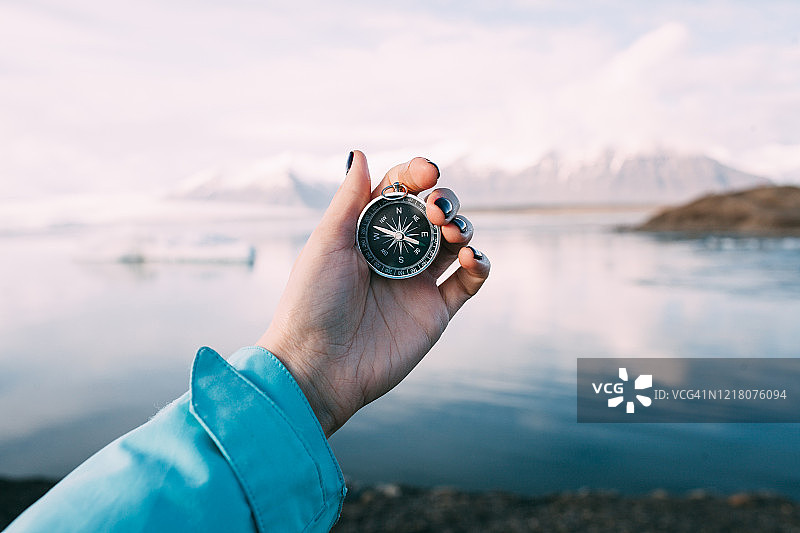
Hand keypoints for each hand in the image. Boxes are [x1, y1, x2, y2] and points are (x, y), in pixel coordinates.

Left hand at [257, 151, 489, 435]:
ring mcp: (417, 282)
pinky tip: (470, 258)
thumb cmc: (312, 303)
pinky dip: (478, 264)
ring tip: (452, 233)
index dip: (417, 175)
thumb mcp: (326, 244)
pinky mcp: (435, 312)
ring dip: (463, 228)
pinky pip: (468, 282)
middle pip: (434, 213)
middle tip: (438, 210)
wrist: (318, 368)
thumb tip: (360, 153)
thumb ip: (349, 200)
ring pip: (455, 242)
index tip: (426, 172)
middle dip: (445, 201)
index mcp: (366, 232)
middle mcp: (395, 253)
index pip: (401, 192)